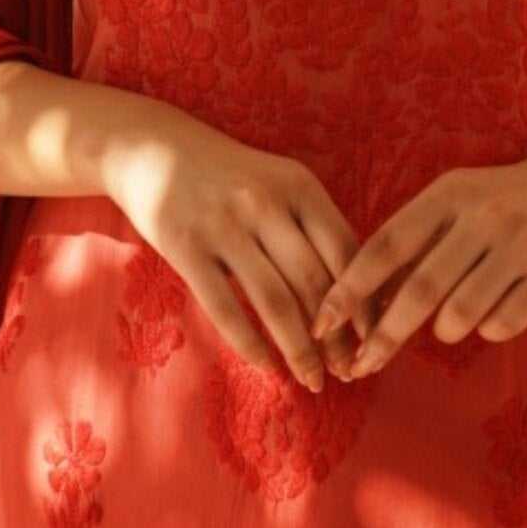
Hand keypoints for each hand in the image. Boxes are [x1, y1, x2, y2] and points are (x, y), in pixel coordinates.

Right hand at [102, 107, 361, 392]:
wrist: (151, 148)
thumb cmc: (230, 177)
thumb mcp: (280, 184)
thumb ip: (314, 228)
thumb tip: (358, 295)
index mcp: (300, 186)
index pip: (346, 252)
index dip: (365, 302)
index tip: (375, 339)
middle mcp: (265, 202)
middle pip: (315, 282)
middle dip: (337, 337)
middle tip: (348, 372)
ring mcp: (224, 225)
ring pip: (275, 301)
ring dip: (299, 349)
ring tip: (313, 379)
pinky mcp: (185, 247)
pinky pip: (225, 307)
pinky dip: (250, 342)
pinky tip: (266, 365)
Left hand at [309, 136, 526, 377]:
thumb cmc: (510, 199)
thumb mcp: (461, 200)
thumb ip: (417, 239)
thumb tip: (363, 297)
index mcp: (448, 193)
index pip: (385, 246)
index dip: (349, 289)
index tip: (320, 324)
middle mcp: (482, 214)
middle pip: (418, 290)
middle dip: (383, 336)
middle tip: (360, 367)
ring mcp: (521, 241)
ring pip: (461, 314)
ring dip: (445, 330)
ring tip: (450, 323)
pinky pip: (504, 323)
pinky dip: (490, 330)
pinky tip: (497, 313)